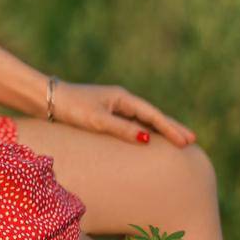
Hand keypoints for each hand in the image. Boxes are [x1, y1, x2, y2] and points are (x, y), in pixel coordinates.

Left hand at [52, 80, 196, 146]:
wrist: (47, 99)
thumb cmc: (71, 107)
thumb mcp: (97, 120)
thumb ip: (122, 129)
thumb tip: (147, 140)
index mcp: (122, 98)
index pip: (152, 115)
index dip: (170, 128)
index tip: (186, 141)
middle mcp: (121, 100)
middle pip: (152, 115)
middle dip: (171, 127)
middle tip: (192, 140)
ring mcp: (114, 107)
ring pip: (143, 120)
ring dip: (160, 130)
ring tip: (178, 139)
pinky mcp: (105, 114)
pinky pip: (132, 123)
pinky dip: (145, 130)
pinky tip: (150, 139)